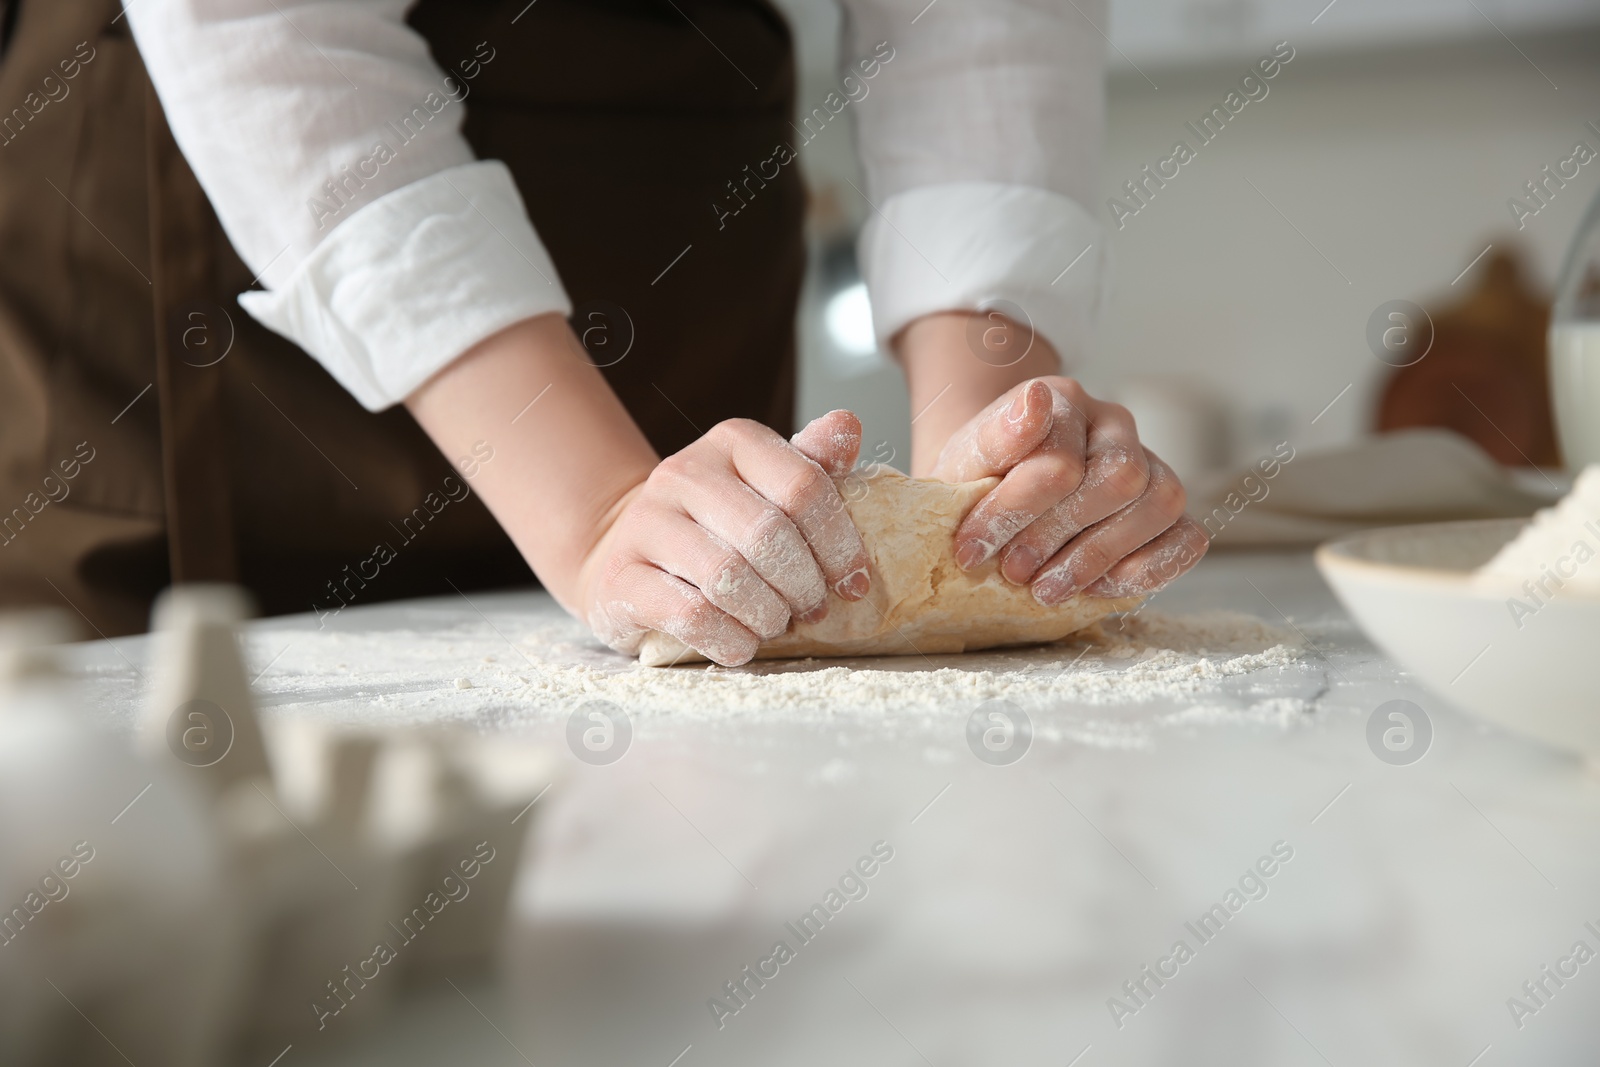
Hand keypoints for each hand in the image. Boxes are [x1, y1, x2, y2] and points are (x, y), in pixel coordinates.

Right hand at [575, 411, 871, 665]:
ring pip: (727, 577)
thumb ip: (813, 464)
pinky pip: (691, 616)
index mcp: (733, 442)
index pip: (803, 486)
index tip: (852, 582)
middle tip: (812, 609)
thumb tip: (849, 425)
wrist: (625, 552)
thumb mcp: (767, 489)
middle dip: (803, 584)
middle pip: (767, 534)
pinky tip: (740, 643)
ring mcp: (645, 523)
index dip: (840, 543)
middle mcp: (684, 472)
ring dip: (767, 614)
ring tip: (775, 624)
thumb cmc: (717, 527)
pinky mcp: (620, 578)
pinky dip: (730, 640)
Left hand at [929, 377, 1207, 603]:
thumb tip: (1034, 401)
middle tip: (1014, 572)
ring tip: (1047, 589)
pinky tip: (1099, 588)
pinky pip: (1188, 537)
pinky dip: (1150, 568)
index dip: (1015, 513)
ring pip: (1160, 503)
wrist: (993, 496)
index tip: (972, 550)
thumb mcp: (967, 461)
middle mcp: (1115, 425)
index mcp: (1065, 402)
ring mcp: (1150, 464)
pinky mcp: (1167, 509)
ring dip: (1099, 557)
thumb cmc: (982, 479)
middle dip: (1059, 536)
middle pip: (1118, 479)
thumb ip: (995, 436)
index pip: (1059, 460)